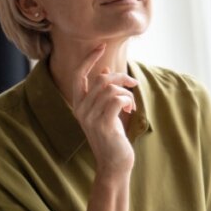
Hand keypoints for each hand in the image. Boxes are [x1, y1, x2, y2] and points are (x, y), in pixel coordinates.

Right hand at [70, 45, 136, 174]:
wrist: (114, 164)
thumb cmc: (112, 136)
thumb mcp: (106, 111)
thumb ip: (103, 91)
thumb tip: (105, 68)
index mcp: (78, 104)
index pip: (78, 74)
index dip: (89, 59)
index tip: (101, 46)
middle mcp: (80, 109)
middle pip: (101, 79)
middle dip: (121, 78)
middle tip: (132, 84)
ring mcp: (90, 117)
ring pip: (111, 89)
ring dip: (127, 93)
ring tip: (130, 105)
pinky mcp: (103, 124)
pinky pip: (117, 99)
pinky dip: (128, 100)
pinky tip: (130, 110)